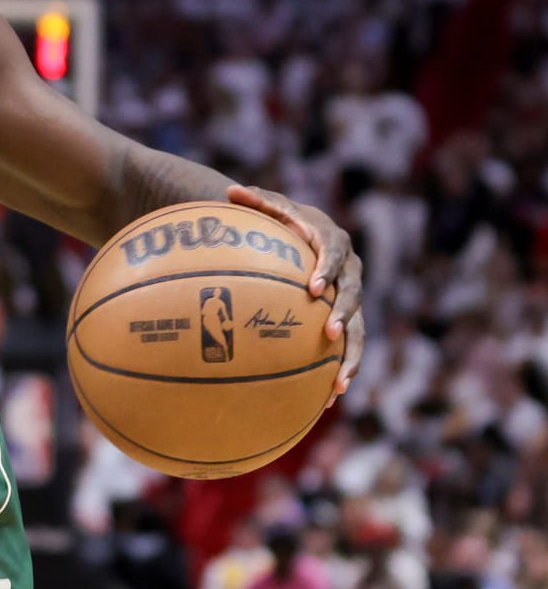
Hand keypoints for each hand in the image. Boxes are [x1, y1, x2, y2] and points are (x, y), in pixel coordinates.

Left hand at [227, 184, 363, 405]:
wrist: (305, 232)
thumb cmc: (280, 219)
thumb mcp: (268, 206)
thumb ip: (254, 200)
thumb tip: (229, 191)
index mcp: (332, 241)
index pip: (334, 253)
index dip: (327, 270)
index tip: (314, 288)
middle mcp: (349, 270)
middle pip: (354, 294)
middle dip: (344, 314)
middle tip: (329, 332)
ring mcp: (350, 297)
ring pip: (359, 328)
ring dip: (351, 354)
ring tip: (339, 382)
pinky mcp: (345, 318)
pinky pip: (348, 346)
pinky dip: (342, 368)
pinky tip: (330, 396)